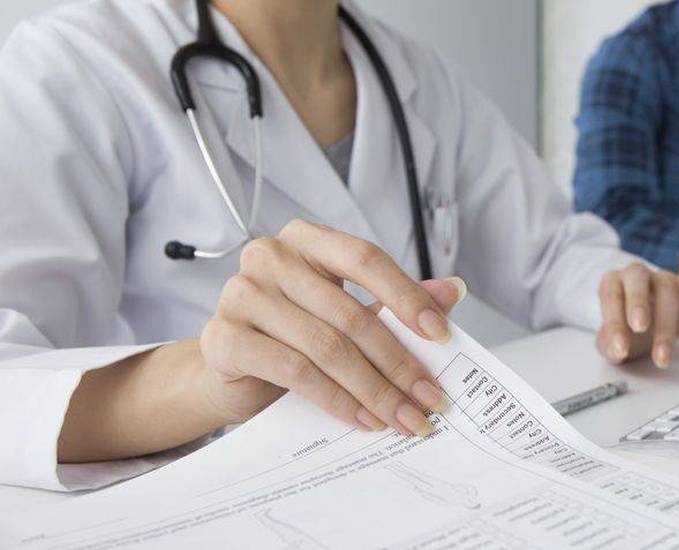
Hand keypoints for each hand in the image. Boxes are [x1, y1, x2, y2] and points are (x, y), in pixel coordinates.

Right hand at [199, 220, 466, 437]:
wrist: (232, 373)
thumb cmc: (292, 335)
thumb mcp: (347, 313)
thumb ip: (395, 300)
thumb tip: (453, 290)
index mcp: (306, 239)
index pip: (364, 258)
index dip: (406, 296)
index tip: (441, 334)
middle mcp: (270, 256)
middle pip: (350, 312)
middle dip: (397, 362)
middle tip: (429, 398)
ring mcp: (241, 295)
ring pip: (325, 346)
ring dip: (373, 389)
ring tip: (402, 417)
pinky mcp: (223, 338)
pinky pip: (294, 371)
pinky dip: (335, 400)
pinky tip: (362, 418)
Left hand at [596, 251, 678, 367]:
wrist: (650, 331)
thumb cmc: (628, 333)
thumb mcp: (615, 343)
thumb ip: (610, 347)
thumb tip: (616, 352)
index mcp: (612, 284)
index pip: (611, 296)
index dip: (614, 321)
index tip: (620, 348)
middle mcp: (635, 275)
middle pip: (637, 283)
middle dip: (638, 304)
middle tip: (640, 329)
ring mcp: (662, 276)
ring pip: (666, 287)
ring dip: (666, 321)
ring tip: (663, 355)